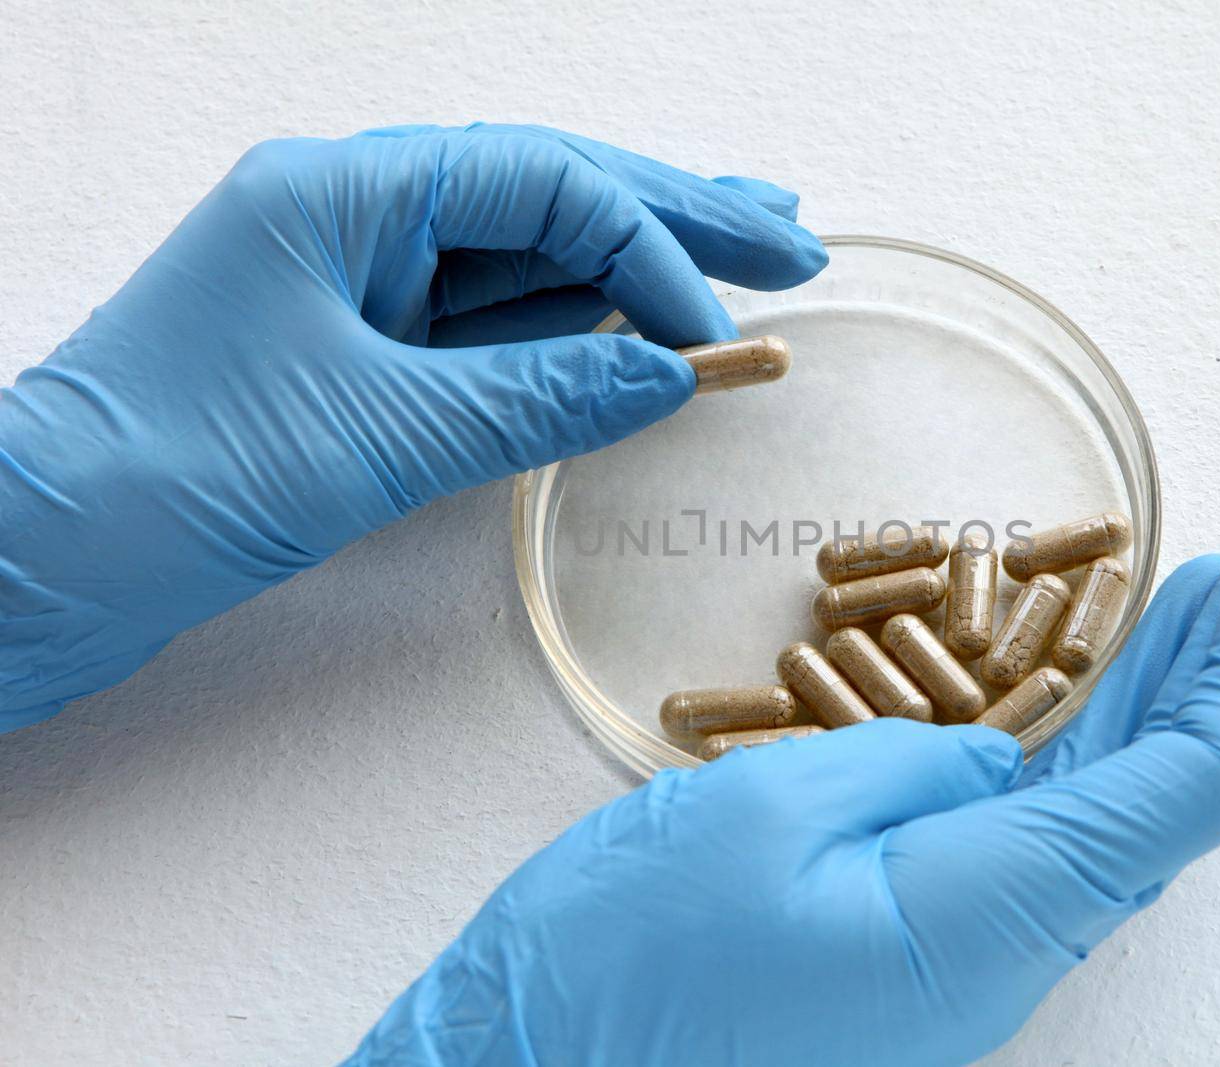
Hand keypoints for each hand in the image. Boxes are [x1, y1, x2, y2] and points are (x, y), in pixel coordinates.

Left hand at [0, 124, 826, 729]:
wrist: (36, 560)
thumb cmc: (164, 477)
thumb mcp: (376, 433)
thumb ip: (536, 397)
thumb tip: (668, 372)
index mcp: (345, 190)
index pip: (542, 185)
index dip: (649, 246)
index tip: (718, 330)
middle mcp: (356, 213)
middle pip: (550, 192)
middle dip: (675, 213)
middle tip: (789, 232)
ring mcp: (359, 280)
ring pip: (528, 252)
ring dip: (638, 259)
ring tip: (749, 246)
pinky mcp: (360, 350)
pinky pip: (491, 321)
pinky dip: (574, 326)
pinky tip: (644, 319)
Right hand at [345, 527, 1219, 1066]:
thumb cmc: (625, 969)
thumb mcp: (766, 816)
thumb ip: (905, 767)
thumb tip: (980, 754)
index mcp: (994, 913)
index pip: (1187, 781)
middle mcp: (1004, 946)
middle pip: (1164, 793)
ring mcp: (958, 953)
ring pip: (1101, 813)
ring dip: (1153, 701)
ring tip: (1186, 608)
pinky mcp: (906, 946)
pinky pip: (1026, 835)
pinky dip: (1070, 746)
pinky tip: (1062, 694)